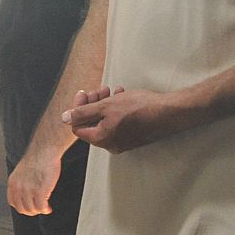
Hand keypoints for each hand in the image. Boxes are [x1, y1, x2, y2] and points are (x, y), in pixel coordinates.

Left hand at [7, 145, 62, 215]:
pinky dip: (45, 210)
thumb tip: (26, 194)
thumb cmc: (37, 159)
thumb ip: (22, 183)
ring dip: (39, 211)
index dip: (21, 207)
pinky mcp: (40, 190)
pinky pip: (41, 207)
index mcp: (12, 182)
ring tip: (45, 208)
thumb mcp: (22, 172)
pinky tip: (49, 208)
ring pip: (32, 209)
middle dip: (31, 211)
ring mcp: (28, 189)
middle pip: (22, 209)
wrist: (44, 150)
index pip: (12, 202)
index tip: (29, 207)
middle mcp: (18, 187)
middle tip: (39, 209)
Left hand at [63, 86, 194, 152]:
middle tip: (99, 90)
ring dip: (105, 104)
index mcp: (102, 139)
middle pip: (92, 124)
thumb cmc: (139, 108)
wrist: (170, 112)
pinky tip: (122, 95)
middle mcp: (112, 144)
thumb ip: (82, 113)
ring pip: (106, 121)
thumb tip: (64, 118)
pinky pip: (119, 123)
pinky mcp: (136, 136)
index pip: (78, 126)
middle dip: (92, 104)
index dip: (78, 108)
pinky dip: (117, 109)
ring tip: (111, 91)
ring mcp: (125, 141)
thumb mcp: (105, 106)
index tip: (85, 93)